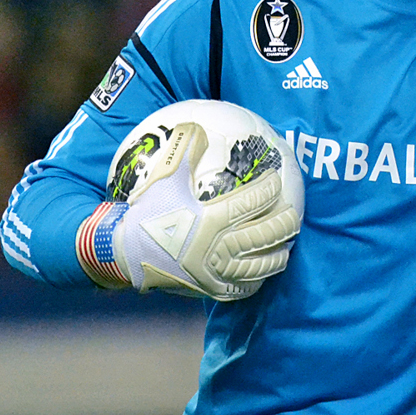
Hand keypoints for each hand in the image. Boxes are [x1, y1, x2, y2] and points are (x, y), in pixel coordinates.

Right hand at [78, 122, 300, 299]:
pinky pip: (242, 288)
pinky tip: (264, 272)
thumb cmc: (146, 213)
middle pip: (266, 234)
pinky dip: (256, 280)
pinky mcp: (210, 289)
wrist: (122, 254)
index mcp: (211, 219)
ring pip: (260, 265)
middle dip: (285, 222)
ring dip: (278, 253)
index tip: (277, 181)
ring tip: (287, 244)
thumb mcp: (164, 179)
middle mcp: (218, 247)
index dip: (270, 189)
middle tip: (293, 213)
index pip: (253, 201)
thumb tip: (197, 125)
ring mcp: (215, 272)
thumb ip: (183, 151)